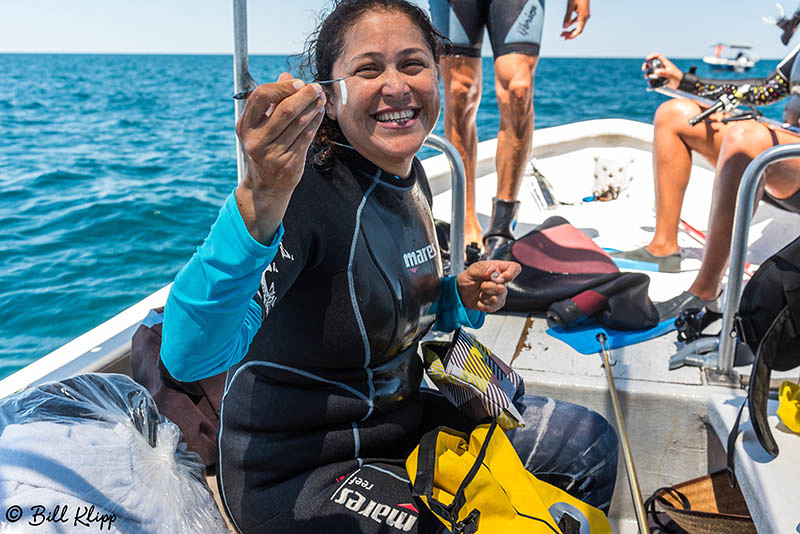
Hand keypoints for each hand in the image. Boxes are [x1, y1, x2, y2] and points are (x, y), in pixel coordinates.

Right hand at [234, 72, 325, 242]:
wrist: (265, 186)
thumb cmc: (264, 149)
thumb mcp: (260, 126)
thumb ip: (273, 101)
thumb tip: (287, 75)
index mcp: (244, 126)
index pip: (260, 96)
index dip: (282, 86)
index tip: (298, 82)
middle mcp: (256, 141)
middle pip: (285, 110)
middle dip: (304, 95)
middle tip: (316, 87)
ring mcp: (272, 154)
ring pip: (299, 123)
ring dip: (314, 107)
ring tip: (321, 97)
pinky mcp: (289, 164)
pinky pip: (307, 137)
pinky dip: (316, 122)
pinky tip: (320, 113)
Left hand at [456, 261, 521, 312]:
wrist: (462, 292)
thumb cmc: (469, 278)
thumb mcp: (471, 270)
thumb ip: (482, 269)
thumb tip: (493, 270)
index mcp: (499, 268)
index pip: (514, 268)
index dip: (511, 274)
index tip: (500, 278)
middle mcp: (502, 281)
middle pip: (503, 287)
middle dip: (488, 288)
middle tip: (481, 284)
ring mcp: (501, 293)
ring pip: (497, 299)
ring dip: (484, 296)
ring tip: (480, 291)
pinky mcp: (497, 304)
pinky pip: (492, 307)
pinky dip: (483, 304)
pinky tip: (480, 299)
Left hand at [561, 0, 589, 39]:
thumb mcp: (570, 6)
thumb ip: (567, 17)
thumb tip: (564, 27)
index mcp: (583, 16)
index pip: (578, 30)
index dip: (572, 35)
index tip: (565, 38)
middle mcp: (586, 17)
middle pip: (579, 29)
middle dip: (570, 34)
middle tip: (562, 36)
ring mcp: (585, 15)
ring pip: (578, 25)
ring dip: (571, 30)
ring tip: (563, 33)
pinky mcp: (583, 12)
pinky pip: (578, 21)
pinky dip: (572, 24)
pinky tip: (567, 25)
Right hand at [642, 53, 682, 89]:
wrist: (680, 84)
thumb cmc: (677, 76)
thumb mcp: (670, 73)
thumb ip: (663, 72)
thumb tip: (655, 71)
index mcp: (664, 63)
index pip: (657, 56)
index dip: (652, 56)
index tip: (647, 59)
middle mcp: (661, 67)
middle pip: (651, 64)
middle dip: (646, 66)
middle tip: (643, 69)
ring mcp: (659, 73)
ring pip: (650, 72)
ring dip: (647, 74)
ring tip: (647, 77)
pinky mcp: (658, 79)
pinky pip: (652, 80)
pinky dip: (650, 82)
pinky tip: (651, 83)